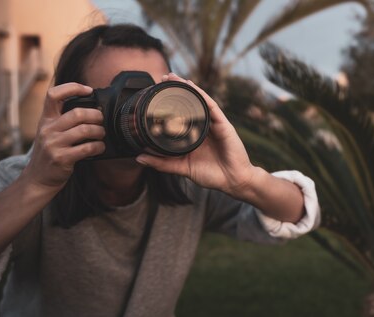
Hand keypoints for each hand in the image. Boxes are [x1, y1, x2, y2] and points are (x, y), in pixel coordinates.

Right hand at [22, 83, 105, 190]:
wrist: (37, 179)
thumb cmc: (50, 153)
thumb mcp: (50, 133)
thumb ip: (64, 121)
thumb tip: (94, 110)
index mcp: (46, 120)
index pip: (53, 95)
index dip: (72, 88)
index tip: (88, 90)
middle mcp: (48, 129)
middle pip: (77, 113)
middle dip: (96, 115)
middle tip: (101, 121)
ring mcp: (54, 144)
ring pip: (85, 130)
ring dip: (99, 131)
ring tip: (101, 134)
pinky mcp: (62, 158)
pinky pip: (88, 148)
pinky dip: (99, 146)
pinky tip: (99, 147)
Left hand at [135, 73, 256, 196]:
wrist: (233, 181)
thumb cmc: (212, 175)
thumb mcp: (182, 168)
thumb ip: (162, 163)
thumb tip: (139, 158)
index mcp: (194, 135)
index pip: (180, 115)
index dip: (168, 103)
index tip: (154, 95)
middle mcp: (203, 127)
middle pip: (189, 104)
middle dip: (176, 89)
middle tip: (161, 78)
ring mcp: (214, 124)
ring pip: (199, 101)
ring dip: (186, 87)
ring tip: (173, 77)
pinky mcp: (223, 124)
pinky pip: (211, 106)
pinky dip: (201, 95)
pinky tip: (191, 87)